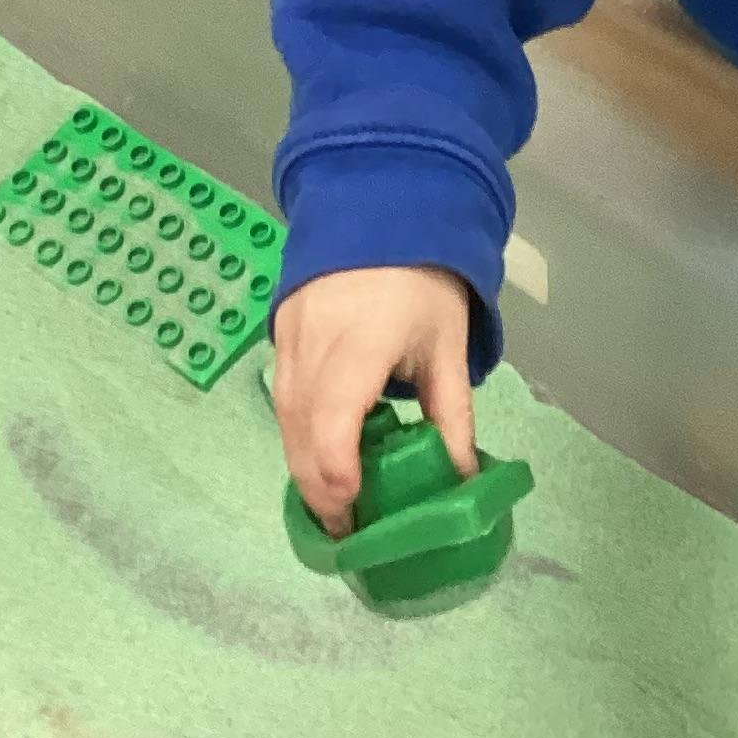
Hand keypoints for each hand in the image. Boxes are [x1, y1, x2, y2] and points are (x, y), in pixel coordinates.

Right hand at [271, 264, 475, 536]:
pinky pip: (282, 397)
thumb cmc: (423, 280)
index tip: (355, 516)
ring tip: (337, 501)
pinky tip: (322, 452)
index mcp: (360, 345)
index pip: (333, 427)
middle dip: (319, 489)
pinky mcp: (278, 334)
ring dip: (304, 465)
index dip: (337, 479)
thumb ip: (450, 416)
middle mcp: (312, 345)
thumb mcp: (446, 347)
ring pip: (284, 420)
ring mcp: (288, 339)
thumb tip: (460, 480)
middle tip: (347, 530)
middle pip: (300, 435)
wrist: (380, 206)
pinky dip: (298, 433)